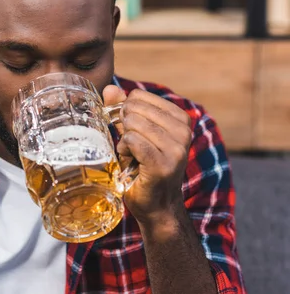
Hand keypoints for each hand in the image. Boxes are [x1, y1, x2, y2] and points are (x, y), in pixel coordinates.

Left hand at [103, 86, 191, 225]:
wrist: (156, 205)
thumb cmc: (143, 167)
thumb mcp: (134, 133)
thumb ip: (123, 109)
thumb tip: (109, 88)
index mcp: (181, 119)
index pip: (139, 96)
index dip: (126, 112)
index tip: (130, 131)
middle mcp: (183, 131)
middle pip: (134, 109)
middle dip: (124, 126)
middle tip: (130, 145)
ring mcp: (176, 149)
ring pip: (133, 125)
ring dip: (124, 141)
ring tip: (132, 155)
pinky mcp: (163, 164)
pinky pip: (132, 142)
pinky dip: (124, 149)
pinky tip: (130, 160)